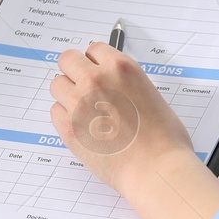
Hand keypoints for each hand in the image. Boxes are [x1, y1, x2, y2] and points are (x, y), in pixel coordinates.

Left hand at [49, 43, 198, 195]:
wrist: (156, 169)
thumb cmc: (163, 139)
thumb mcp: (150, 95)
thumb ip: (126, 85)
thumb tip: (113, 87)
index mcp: (121, 68)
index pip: (94, 49)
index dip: (95, 62)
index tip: (96, 71)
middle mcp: (96, 79)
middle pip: (67, 60)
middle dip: (74, 71)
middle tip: (83, 87)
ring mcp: (79, 102)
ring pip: (57, 85)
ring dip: (67, 94)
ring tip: (84, 111)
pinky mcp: (68, 127)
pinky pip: (55, 111)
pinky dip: (65, 117)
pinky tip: (82, 128)